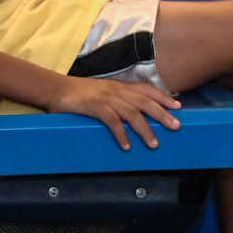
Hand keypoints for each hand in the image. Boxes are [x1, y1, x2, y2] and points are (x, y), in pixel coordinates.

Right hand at [50, 76, 180, 149]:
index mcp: (119, 86)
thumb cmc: (77, 94)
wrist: (55, 89)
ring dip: (145, 129)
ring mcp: (106, 98)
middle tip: (176, 127)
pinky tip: (126, 146)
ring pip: (132, 113)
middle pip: (145, 102)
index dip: (163, 97)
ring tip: (154, 144)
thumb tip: (131, 116)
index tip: (178, 106)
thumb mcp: (101, 92)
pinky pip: (112, 121)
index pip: (146, 89)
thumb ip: (116, 100)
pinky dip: (121, 134)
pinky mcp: (95, 106)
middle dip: (162, 114)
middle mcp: (116, 90)